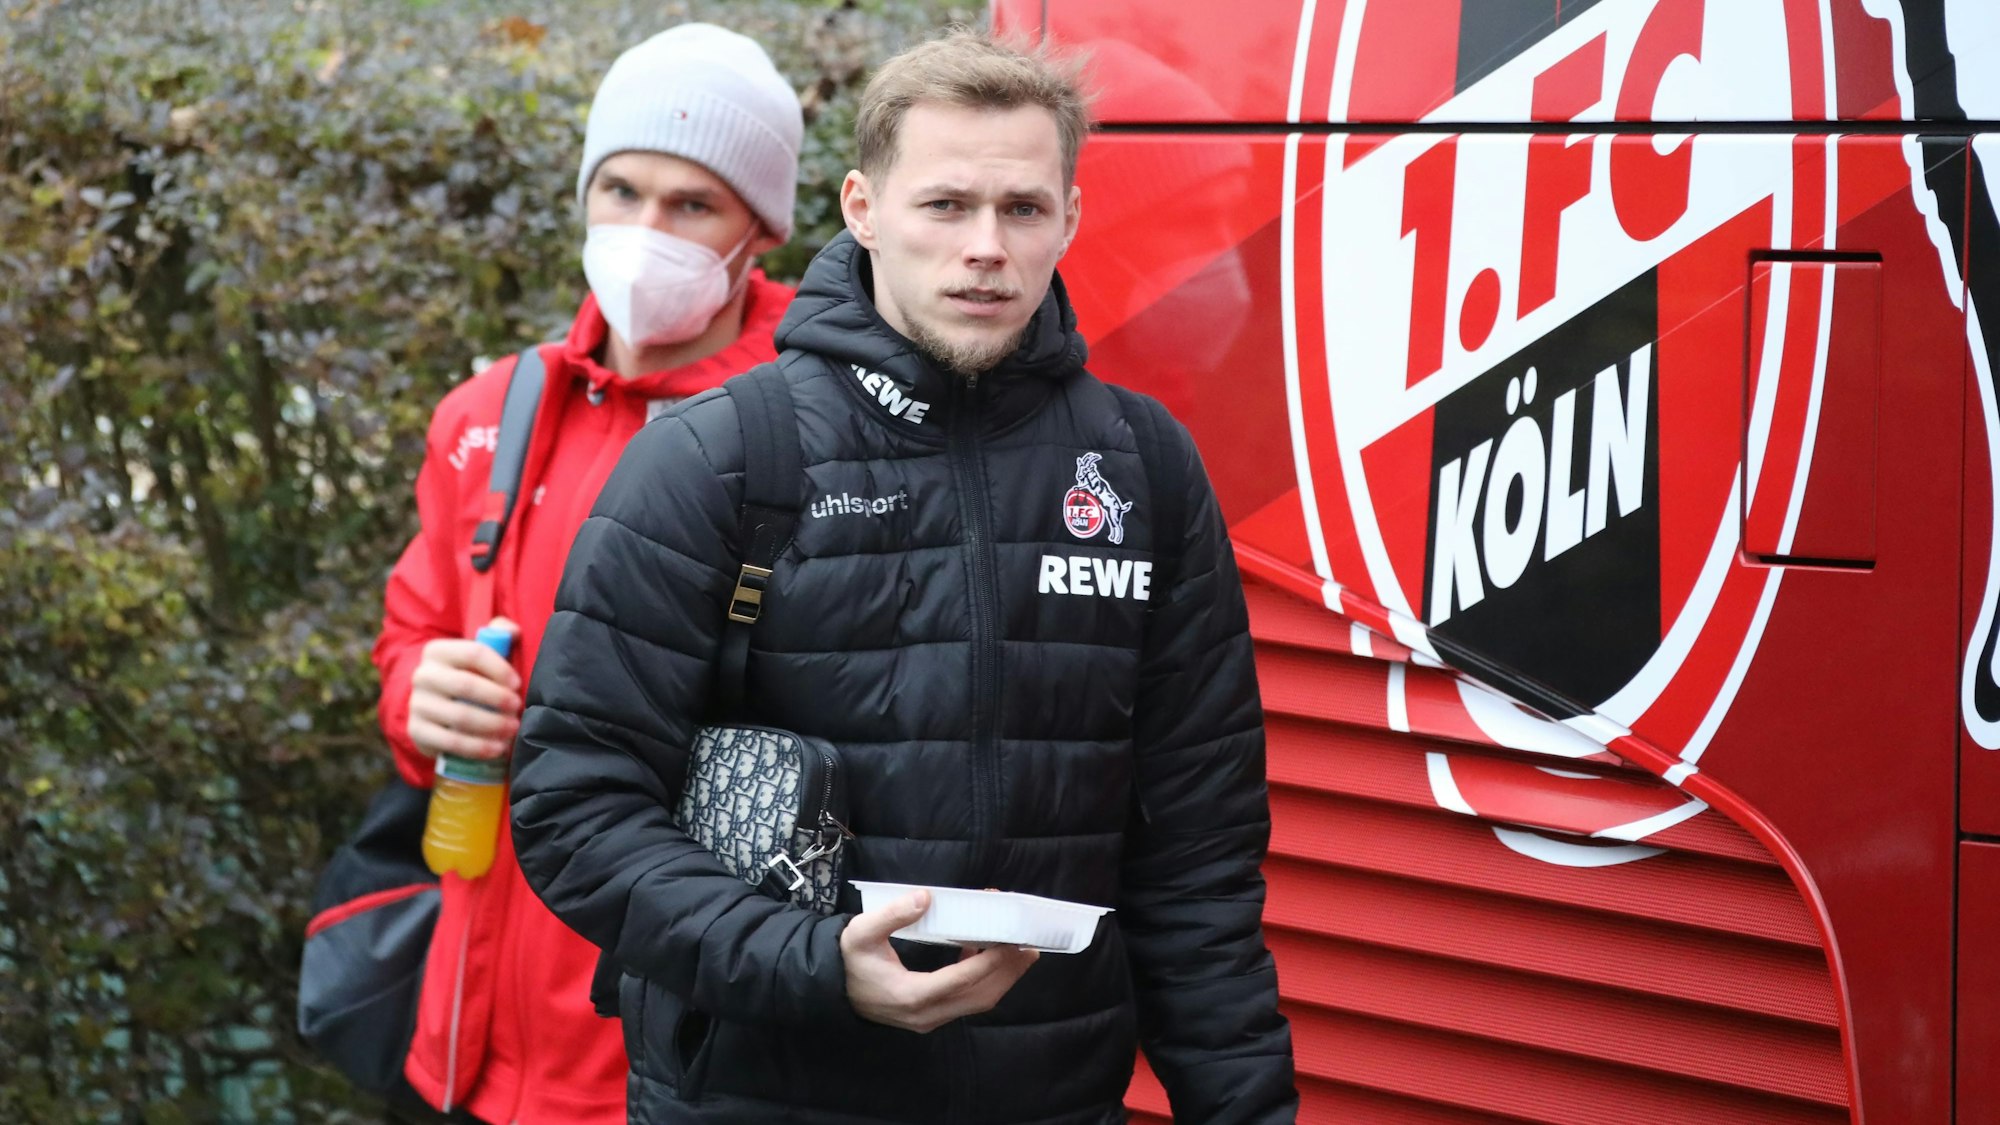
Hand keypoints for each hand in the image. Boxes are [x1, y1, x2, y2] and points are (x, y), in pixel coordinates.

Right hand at [406, 617, 521, 760]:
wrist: (434, 708)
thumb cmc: (468, 677)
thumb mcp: (479, 653)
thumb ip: (498, 635)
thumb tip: (512, 631)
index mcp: (438, 651)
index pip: (473, 653)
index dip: (499, 668)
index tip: (518, 684)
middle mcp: (423, 675)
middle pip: (466, 685)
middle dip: (497, 699)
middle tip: (518, 709)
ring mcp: (417, 704)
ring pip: (460, 716)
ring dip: (492, 725)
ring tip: (512, 729)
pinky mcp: (416, 731)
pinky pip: (450, 742)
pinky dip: (478, 747)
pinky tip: (497, 748)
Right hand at [840, 890, 1038, 1033]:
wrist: (833, 989)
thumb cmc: (848, 959)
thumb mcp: (860, 932)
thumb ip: (892, 915)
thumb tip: (926, 897)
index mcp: (911, 995)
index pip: (961, 980)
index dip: (990, 960)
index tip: (1010, 941)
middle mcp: (926, 1014)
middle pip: (980, 996)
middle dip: (1008, 971)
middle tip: (1029, 945)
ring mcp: (930, 1019)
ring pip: (977, 1002)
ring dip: (1002, 978)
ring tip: (1022, 952)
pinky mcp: (931, 1016)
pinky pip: (967, 1001)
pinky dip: (985, 980)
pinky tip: (988, 954)